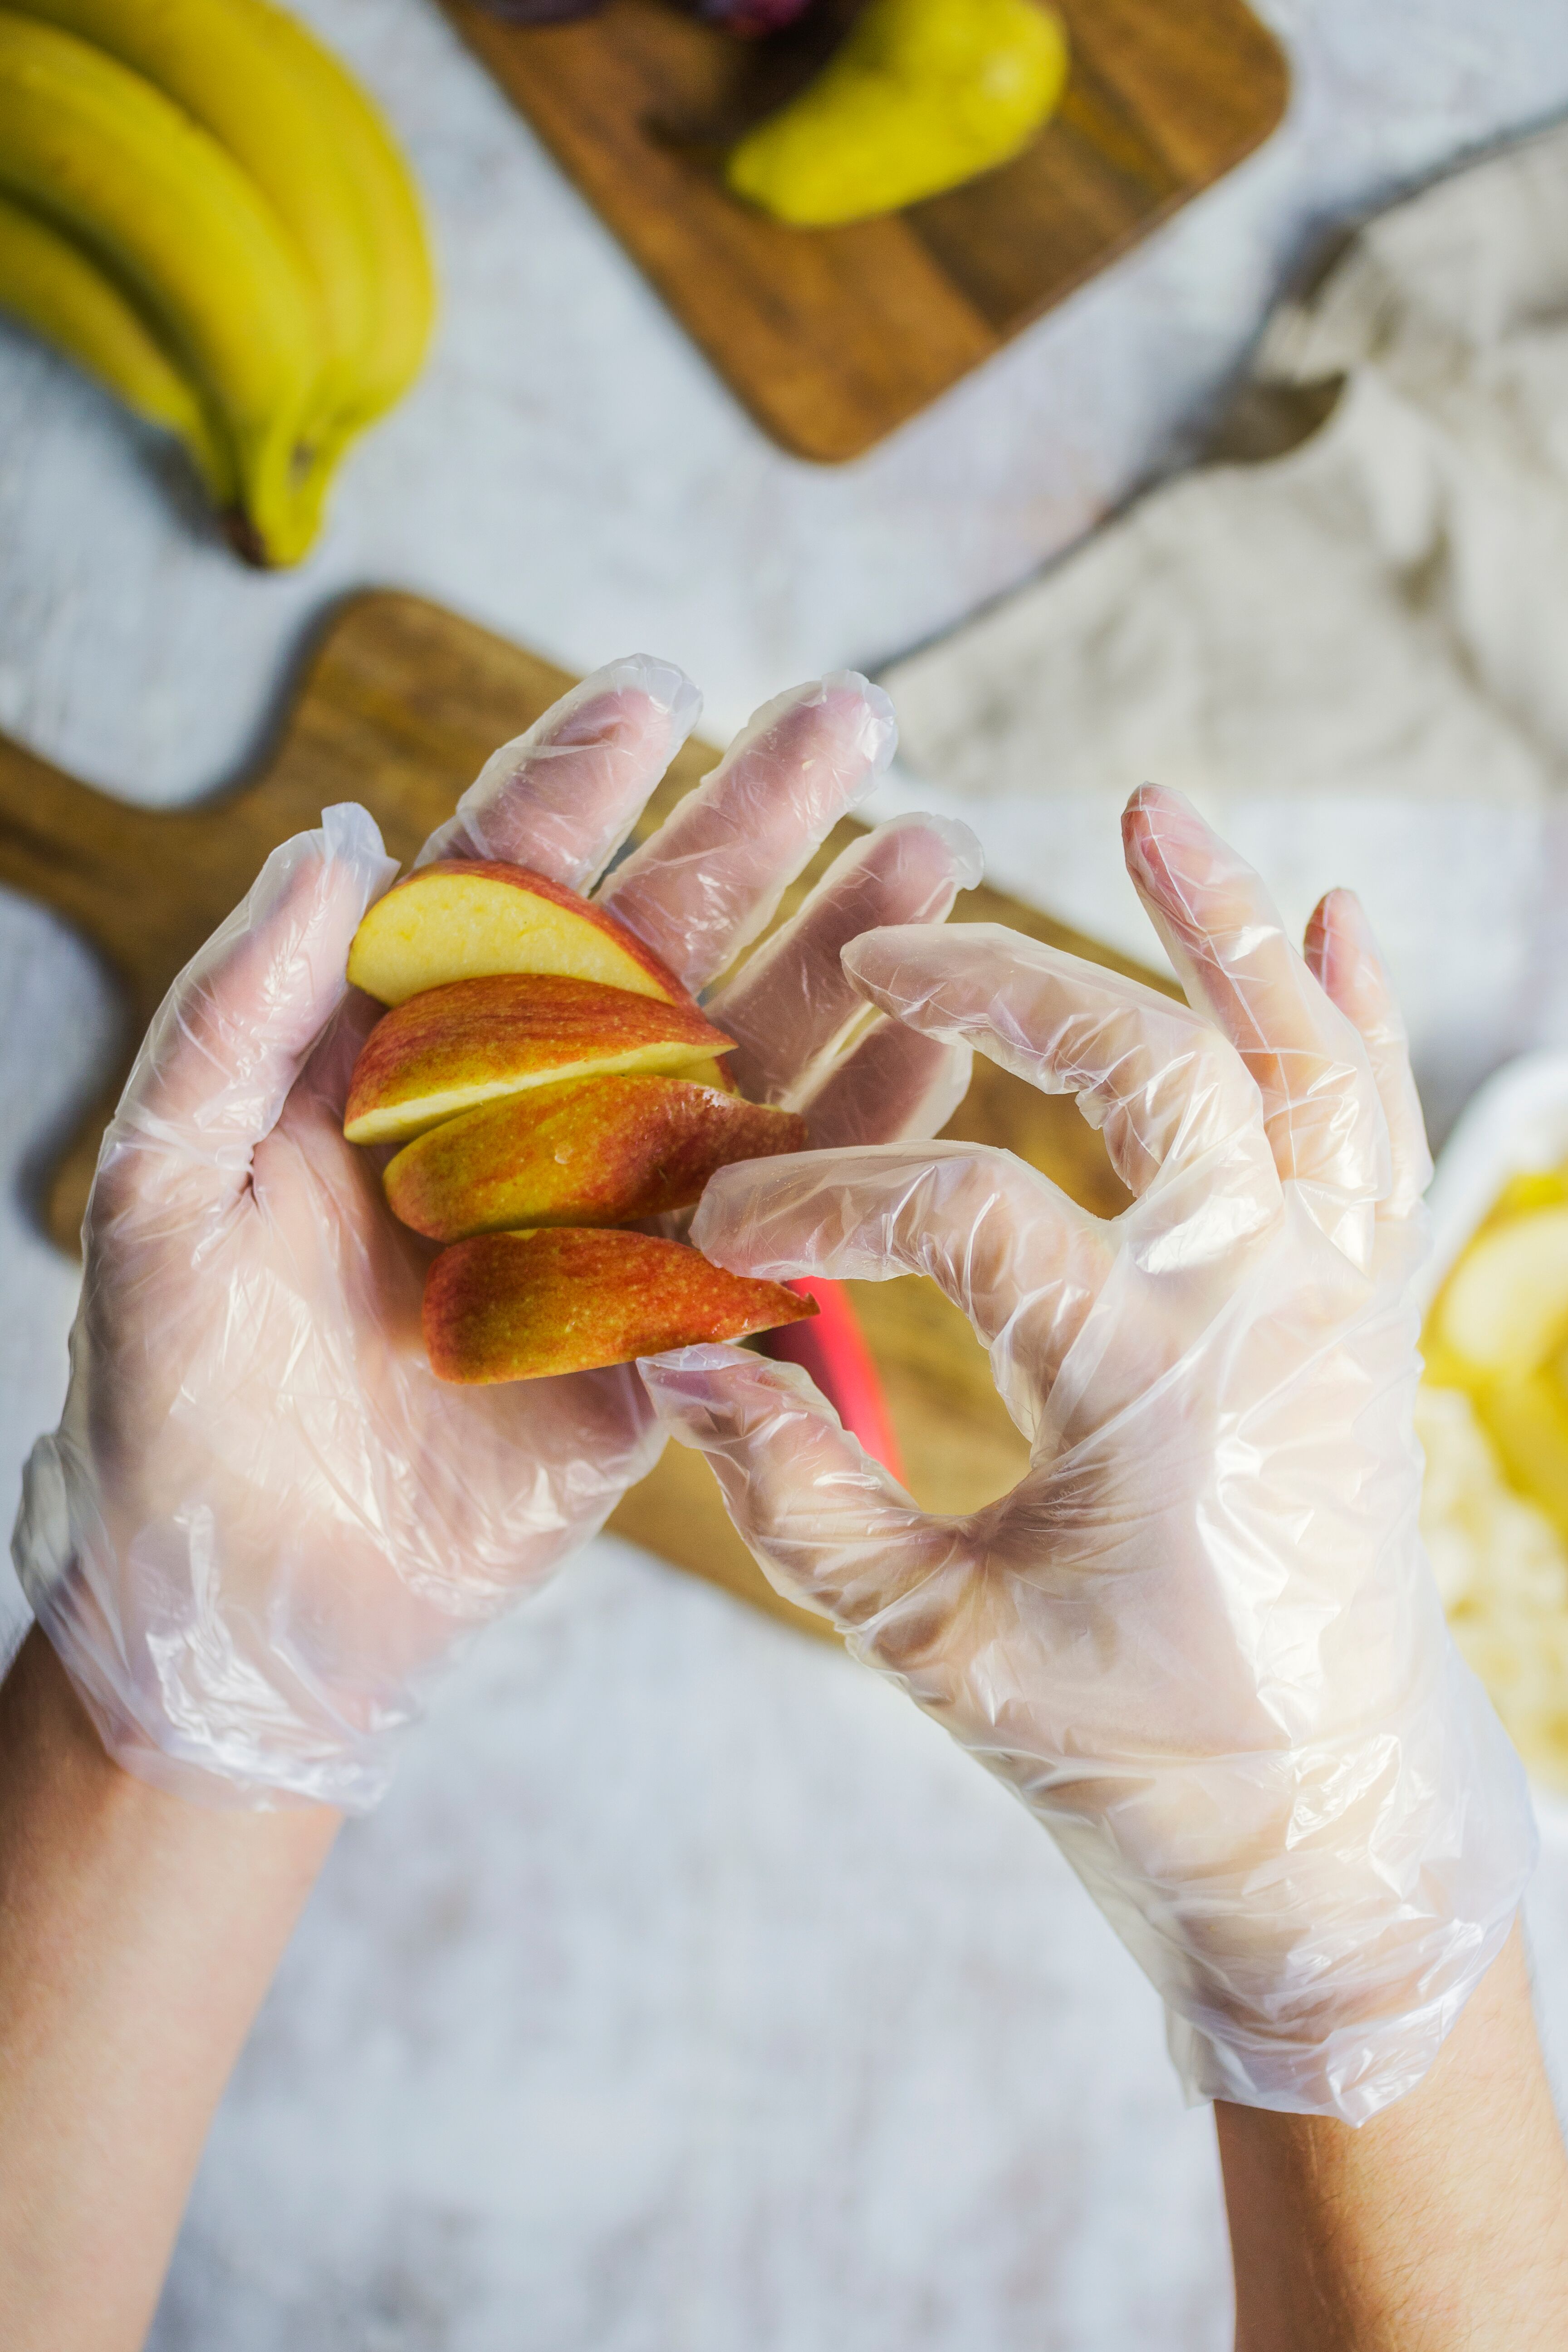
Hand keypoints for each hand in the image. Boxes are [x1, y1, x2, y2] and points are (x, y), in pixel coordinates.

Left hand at [12, 659, 979, 1809]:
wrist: (245, 1599)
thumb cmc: (175, 1391)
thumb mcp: (163, 1187)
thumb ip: (235, 1013)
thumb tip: (330, 836)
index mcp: (398, 1061)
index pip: (500, 886)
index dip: (576, 782)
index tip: (659, 690)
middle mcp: (518, 1115)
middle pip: (657, 941)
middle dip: (755, 823)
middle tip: (853, 716)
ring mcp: (605, 1213)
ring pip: (743, 1056)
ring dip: (841, 954)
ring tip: (938, 849)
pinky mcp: (666, 1321)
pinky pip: (784, 1211)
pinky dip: (863, 1135)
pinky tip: (936, 1050)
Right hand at [642, 786, 1534, 2122]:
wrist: (1328, 1816)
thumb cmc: (1137, 1751)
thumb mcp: (943, 1647)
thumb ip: (804, 1498)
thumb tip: (679, 1360)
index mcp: (1152, 1386)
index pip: (966, 1214)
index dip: (825, 1194)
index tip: (727, 1221)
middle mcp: (1269, 1307)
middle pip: (1152, 1070)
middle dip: (1011, 984)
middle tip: (893, 942)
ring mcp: (1337, 1296)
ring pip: (1305, 1060)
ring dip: (1227, 924)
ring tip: (1153, 808)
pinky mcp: (1366, 1311)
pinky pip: (1381, 1131)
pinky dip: (1355, 1015)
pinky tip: (1326, 918)